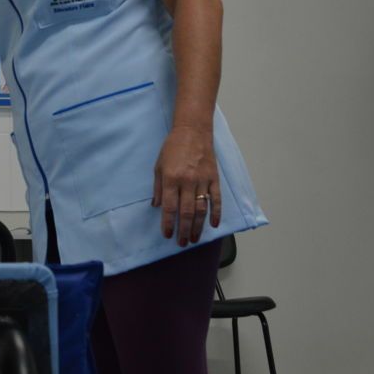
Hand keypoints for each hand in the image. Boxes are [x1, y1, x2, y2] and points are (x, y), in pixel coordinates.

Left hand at [153, 125, 219, 246]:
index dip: (168, 224)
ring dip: (198, 226)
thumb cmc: (172, 148)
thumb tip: (157, 207)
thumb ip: (158, 187)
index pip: (169, 207)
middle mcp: (187, 182)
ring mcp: (202, 180)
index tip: (167, 235)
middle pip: (186, 212)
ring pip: (201, 209)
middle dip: (184, 230)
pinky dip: (216, 213)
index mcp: (171, 179)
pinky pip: (216, 199)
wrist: (193, 131)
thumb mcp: (158, 166)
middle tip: (182, 243)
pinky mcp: (214, 178)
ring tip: (195, 239)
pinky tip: (214, 225)